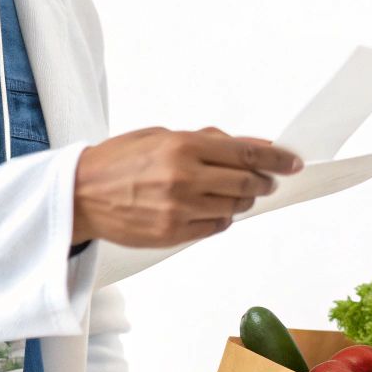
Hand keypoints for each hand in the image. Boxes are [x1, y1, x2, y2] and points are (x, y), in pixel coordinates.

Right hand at [70, 127, 301, 246]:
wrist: (78, 195)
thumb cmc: (118, 160)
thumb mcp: (162, 136)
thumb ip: (209, 141)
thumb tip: (252, 145)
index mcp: (182, 147)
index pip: (246, 153)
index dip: (277, 158)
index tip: (294, 162)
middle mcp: (184, 179)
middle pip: (247, 182)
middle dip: (264, 181)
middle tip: (267, 180)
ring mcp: (179, 210)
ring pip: (234, 207)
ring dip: (241, 199)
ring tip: (231, 190)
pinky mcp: (172, 234)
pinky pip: (215, 226)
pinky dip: (220, 216)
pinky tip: (208, 206)